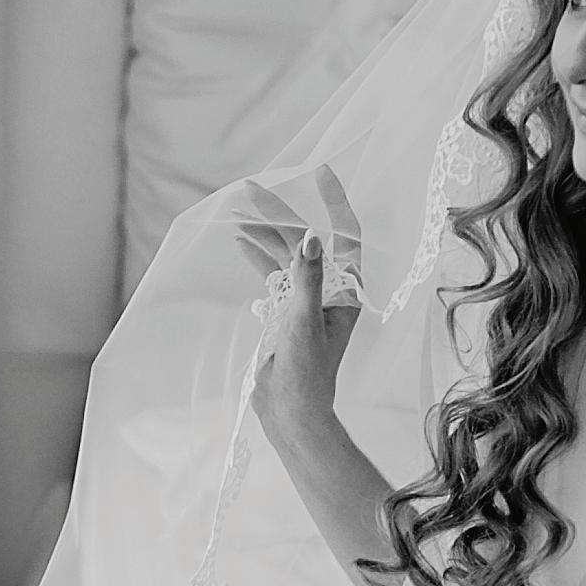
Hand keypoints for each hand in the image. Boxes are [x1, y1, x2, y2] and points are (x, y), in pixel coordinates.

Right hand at [226, 167, 364, 434]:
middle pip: (307, 242)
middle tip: (255, 189)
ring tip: (240, 211)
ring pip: (286, 257)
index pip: (344, 236)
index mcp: (345, 291)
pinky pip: (274, 276)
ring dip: (265, 235)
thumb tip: (307, 238)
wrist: (291, 411)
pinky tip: (241, 242)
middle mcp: (330, 292)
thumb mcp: (304, 320)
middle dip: (282, 215)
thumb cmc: (307, 372)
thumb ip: (304, 278)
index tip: (320, 173)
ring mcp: (307, 302)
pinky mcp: (286, 314)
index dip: (334, 203)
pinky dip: (259, 259)